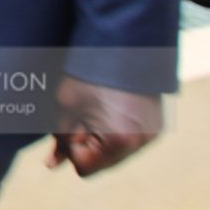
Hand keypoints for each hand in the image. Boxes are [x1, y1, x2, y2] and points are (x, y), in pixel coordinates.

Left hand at [47, 77, 162, 176]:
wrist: (122, 42)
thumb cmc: (88, 73)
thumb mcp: (65, 106)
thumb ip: (59, 140)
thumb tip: (52, 165)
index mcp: (118, 141)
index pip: (84, 167)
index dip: (71, 145)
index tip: (74, 120)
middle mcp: (141, 143)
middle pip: (101, 163)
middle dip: (86, 142)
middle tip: (86, 111)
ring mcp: (152, 135)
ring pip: (114, 153)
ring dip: (101, 137)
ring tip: (100, 106)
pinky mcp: (156, 126)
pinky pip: (129, 141)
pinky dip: (116, 130)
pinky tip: (111, 107)